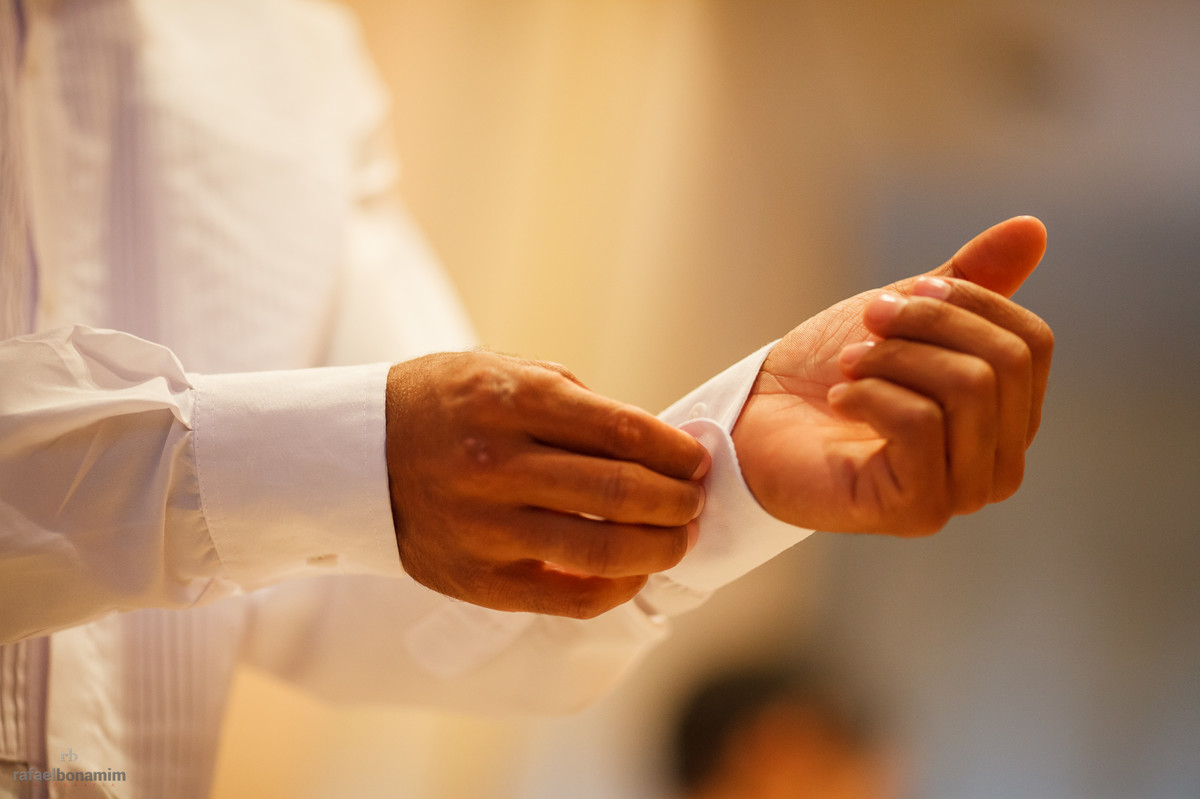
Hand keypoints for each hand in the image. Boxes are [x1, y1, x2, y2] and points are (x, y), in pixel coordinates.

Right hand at [386, 351, 709, 617]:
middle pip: (619, 490)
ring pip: (601, 547)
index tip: (697, 460)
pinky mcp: (478, 578)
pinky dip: (617, 587)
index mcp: (509, 399)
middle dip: (677, 500)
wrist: (356, 456)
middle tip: (695, 501)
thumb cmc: (442, 406)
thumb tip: (651, 441)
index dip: (674, 450)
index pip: (621, 430)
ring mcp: (485, 525)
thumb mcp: (499, 370)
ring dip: (660, 546)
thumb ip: (572, 401)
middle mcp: (497, 462)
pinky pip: (569, 596)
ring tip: (680, 538)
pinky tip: (634, 572)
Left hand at [732, 216, 1053, 534]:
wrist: (755, 418)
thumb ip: (968, 281)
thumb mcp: (903, 313)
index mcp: (1007, 418)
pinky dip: (869, 393)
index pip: (1032, 343)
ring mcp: (961, 494)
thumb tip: (1032, 228)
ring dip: (892, 357)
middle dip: (926, 323)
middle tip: (867, 323)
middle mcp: (998, 465)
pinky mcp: (918, 510)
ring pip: (968, 388)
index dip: (968, 302)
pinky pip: (920, 424)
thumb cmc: (827, 370)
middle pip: (1005, 363)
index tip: (901, 295)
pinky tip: (838, 398)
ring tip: (847, 365)